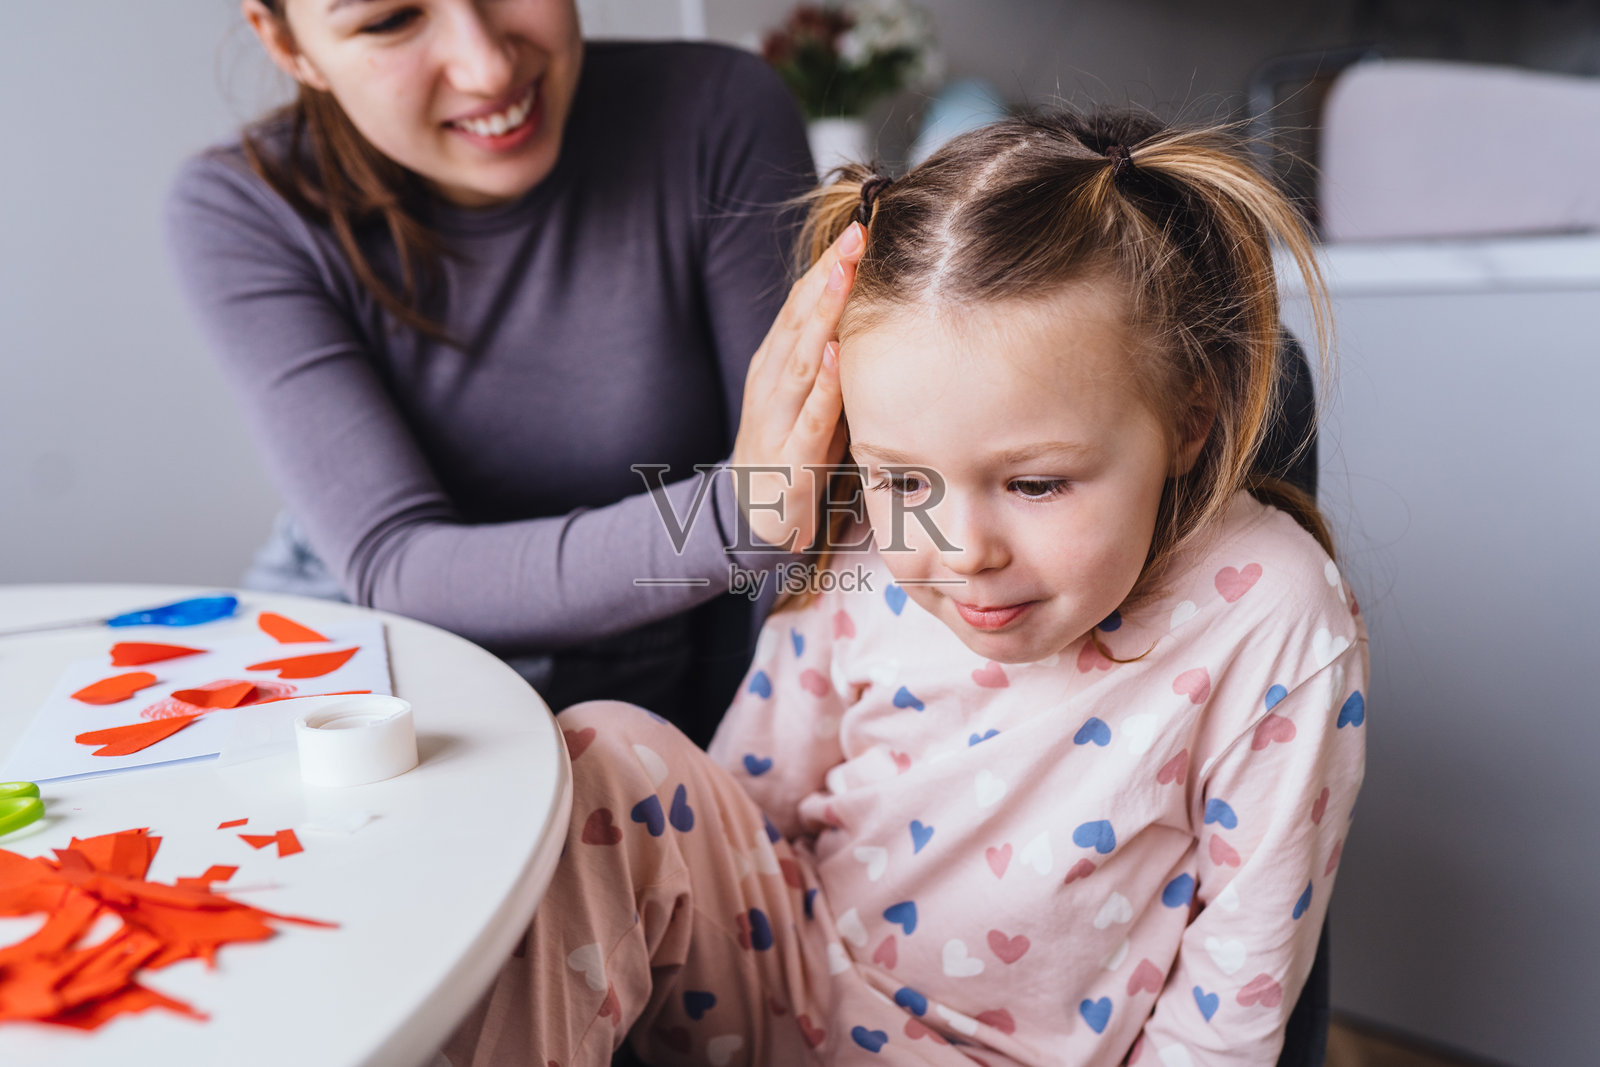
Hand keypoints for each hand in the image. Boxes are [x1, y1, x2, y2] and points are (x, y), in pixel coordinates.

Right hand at [730, 221, 863, 551]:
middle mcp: (771, 384)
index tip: (860, 226)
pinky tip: (834, 357)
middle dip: (829, 276)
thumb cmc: (796, 453)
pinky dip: (821, 387)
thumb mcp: (815, 398)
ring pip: (801, 360)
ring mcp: (776, 421)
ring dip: (823, 316)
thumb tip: (878, 310)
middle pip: (800, 321)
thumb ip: (836, 358)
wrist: (755, 520)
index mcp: (777, 364)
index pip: (802, 306)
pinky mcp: (790, 463)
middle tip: (857, 233)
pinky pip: (808, 420)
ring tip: (844, 275)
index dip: (829, 266)